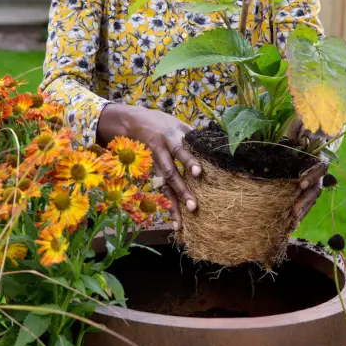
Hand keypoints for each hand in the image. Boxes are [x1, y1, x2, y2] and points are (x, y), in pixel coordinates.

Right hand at [97, 104, 200, 228]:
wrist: (131, 122)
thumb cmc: (160, 122)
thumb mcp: (176, 122)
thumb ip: (192, 134)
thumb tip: (215, 144)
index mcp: (169, 137)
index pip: (180, 150)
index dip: (189, 161)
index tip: (199, 173)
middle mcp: (161, 153)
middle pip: (171, 174)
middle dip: (182, 191)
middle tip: (193, 206)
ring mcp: (155, 164)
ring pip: (164, 187)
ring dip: (173, 205)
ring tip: (181, 223)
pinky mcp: (153, 172)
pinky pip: (162, 191)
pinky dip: (168, 206)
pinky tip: (175, 221)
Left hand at [287, 118, 329, 227]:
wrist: (310, 132)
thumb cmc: (303, 127)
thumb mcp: (301, 124)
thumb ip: (301, 127)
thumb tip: (302, 127)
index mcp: (318, 155)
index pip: (319, 167)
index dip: (311, 176)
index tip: (300, 184)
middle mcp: (319, 170)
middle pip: (316, 188)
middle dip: (305, 200)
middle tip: (294, 211)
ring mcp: (314, 179)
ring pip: (311, 197)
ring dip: (303, 210)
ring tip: (292, 221)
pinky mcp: (307, 186)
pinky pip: (306, 200)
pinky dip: (300, 212)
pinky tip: (291, 224)